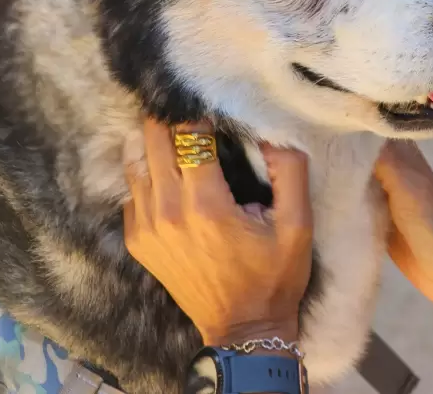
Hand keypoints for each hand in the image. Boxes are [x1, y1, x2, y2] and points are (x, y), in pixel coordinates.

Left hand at [123, 119, 312, 346]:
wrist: (244, 330)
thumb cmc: (275, 276)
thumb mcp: (298, 224)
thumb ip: (290, 171)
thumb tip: (273, 132)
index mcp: (206, 204)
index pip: (189, 135)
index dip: (198, 113)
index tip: (210, 102)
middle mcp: (168, 211)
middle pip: (154, 140)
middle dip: (171, 119)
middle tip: (189, 108)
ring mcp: (146, 227)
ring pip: (136, 162)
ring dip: (156, 143)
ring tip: (178, 133)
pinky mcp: (138, 241)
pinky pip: (133, 190)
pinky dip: (147, 173)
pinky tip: (170, 171)